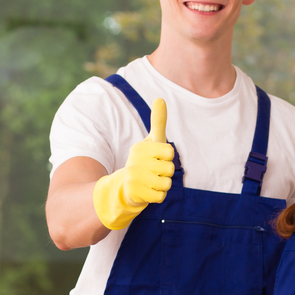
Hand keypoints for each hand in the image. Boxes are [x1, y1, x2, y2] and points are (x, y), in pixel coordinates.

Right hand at [93, 98, 174, 229]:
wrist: (124, 186)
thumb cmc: (144, 160)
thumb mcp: (150, 141)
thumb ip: (158, 122)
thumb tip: (160, 98)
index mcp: (141, 148)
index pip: (170, 151)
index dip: (167, 157)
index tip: (157, 157)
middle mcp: (135, 161)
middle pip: (170, 169)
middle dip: (165, 172)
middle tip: (152, 171)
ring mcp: (134, 178)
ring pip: (166, 184)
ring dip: (162, 185)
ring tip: (150, 181)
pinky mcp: (135, 194)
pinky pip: (161, 197)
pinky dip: (157, 196)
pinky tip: (147, 191)